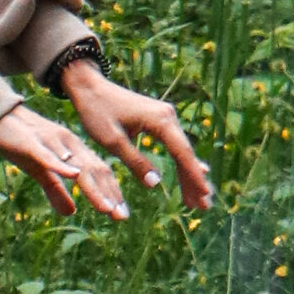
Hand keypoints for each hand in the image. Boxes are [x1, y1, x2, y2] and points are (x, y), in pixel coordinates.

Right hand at [0, 98, 129, 221]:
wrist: (0, 118)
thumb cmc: (23, 143)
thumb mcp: (40, 170)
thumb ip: (56, 190)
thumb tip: (71, 213)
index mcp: (74, 150)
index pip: (99, 172)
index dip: (112, 192)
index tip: (122, 215)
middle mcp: (69, 145)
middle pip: (95, 170)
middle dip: (109, 194)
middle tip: (121, 216)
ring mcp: (53, 142)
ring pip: (78, 165)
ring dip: (93, 188)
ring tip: (106, 207)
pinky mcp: (33, 142)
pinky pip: (50, 155)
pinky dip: (63, 166)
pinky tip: (74, 175)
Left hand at [59, 56, 214, 214]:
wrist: (89, 87)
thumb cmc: (97, 112)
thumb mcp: (112, 141)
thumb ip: (135, 162)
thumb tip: (157, 183)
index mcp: (160, 120)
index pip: (182, 153)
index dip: (194, 177)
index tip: (204, 196)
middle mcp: (168, 116)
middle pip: (186, 154)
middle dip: (195, 181)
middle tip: (204, 206)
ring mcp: (165, 117)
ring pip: (181, 151)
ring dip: (189, 175)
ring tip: (197, 201)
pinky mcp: (159, 120)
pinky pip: (174, 145)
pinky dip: (180, 163)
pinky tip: (191, 177)